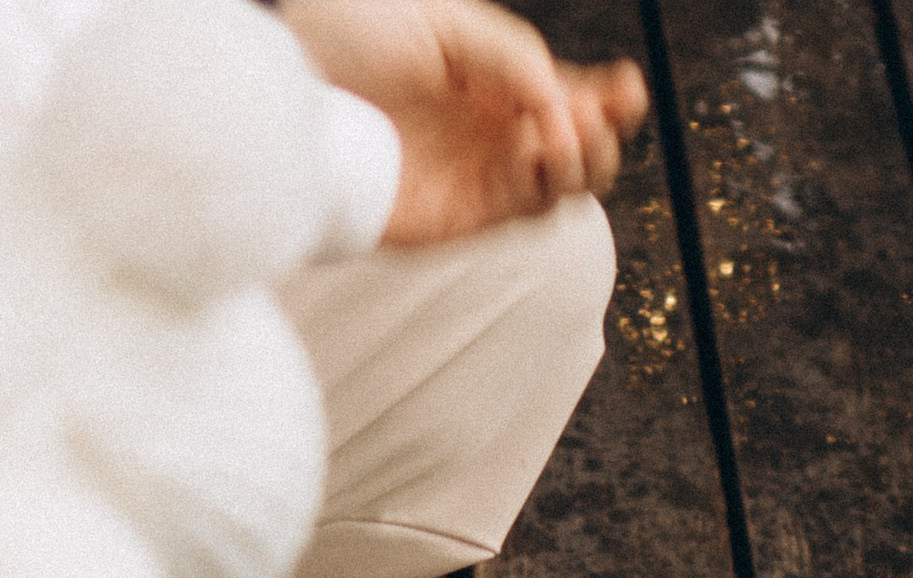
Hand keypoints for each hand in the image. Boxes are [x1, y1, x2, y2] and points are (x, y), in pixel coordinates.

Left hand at [279, 0, 648, 246]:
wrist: (285, 87)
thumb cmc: (350, 36)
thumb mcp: (447, 25)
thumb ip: (514, 57)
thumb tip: (564, 103)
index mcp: (492, 82)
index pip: (568, 98)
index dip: (608, 98)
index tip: (627, 87)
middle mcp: (491, 132)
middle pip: (578, 149)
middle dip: (603, 133)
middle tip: (595, 115)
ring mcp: (477, 174)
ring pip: (562, 188)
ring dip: (582, 162)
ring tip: (562, 135)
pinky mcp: (458, 216)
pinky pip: (525, 212)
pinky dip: (546, 186)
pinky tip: (536, 153)